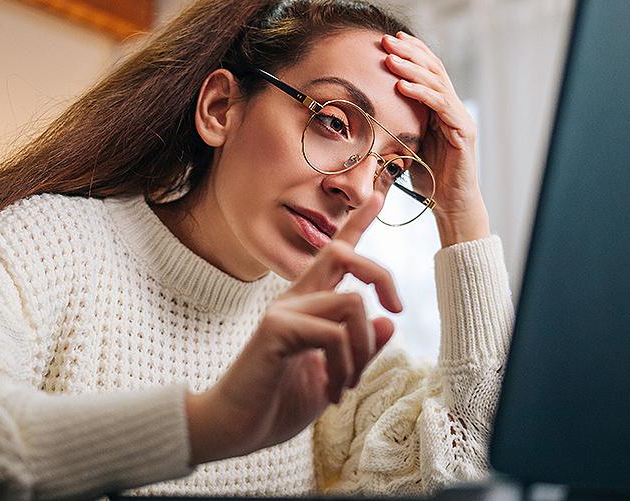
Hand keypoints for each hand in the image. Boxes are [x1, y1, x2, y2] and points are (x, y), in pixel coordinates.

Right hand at [186, 195, 397, 464]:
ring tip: (347, 386)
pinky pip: (333, 335)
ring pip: (350, 305)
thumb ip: (360, 351)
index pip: (334, 256)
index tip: (379, 197)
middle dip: (381, 275)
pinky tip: (334, 393)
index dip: (356, 224)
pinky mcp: (275, 330)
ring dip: (363, 351)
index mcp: (306, 306)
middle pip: (344, 255)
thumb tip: (388, 322)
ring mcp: (281, 311)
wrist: (232, 431)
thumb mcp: (333, 377)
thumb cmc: (276, 405)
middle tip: (397, 310)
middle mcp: (293, 300)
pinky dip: (346, 367)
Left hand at [381, 32, 490, 244]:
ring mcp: (460, 118)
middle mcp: (453, 108)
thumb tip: (370, 110)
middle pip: (433, 70)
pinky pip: (441, 106)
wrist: (451, 204)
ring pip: (437, 83)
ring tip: (390, 57)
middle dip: (409, 53)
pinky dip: (421, 93)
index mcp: (441, 108)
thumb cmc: (428, 177)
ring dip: (411, 68)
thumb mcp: (408, 143)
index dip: (412, 53)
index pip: (429, 72)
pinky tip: (402, 85)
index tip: (391, 39)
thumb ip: (400, 123)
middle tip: (386, 40)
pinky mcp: (462, 131)